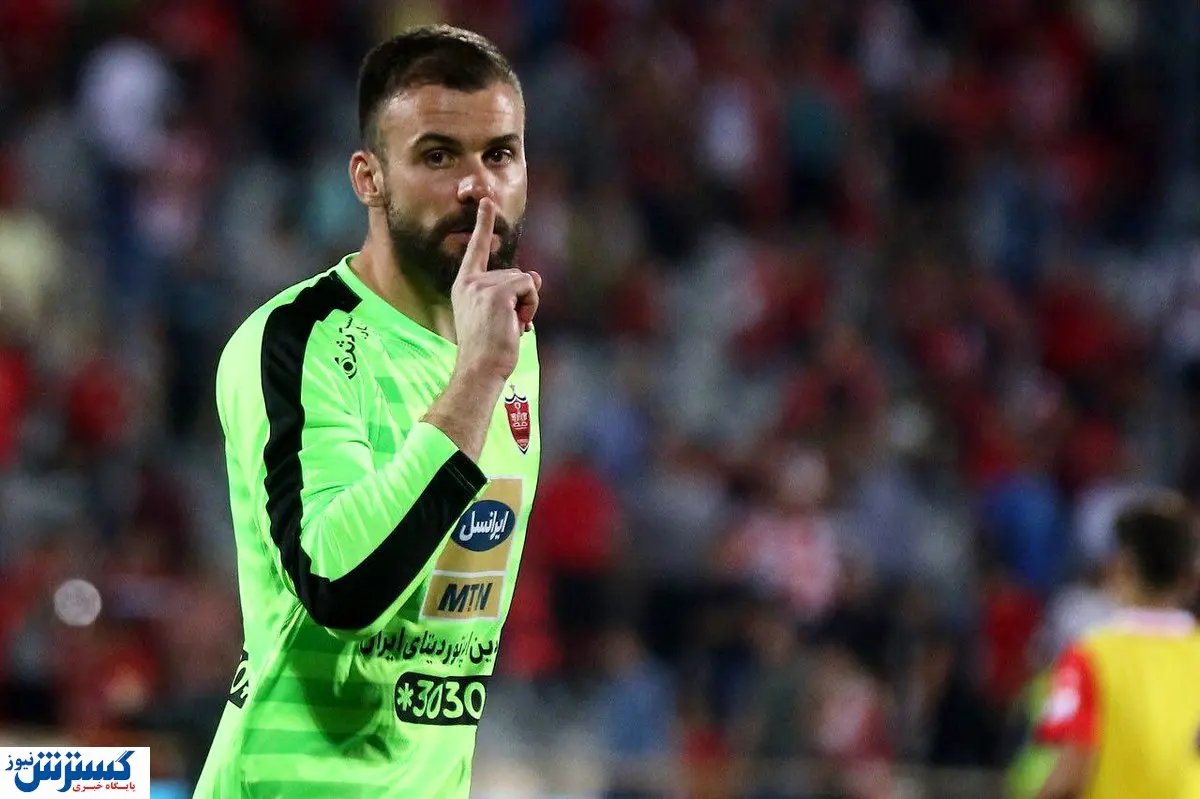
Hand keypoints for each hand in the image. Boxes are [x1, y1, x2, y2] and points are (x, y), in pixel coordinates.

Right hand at [450, 198, 540, 380]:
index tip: (486, 201)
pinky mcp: (498, 292)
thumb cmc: (488, 348)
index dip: (482, 225)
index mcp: (465, 286)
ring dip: (527, 304)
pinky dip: (531, 305)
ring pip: (525, 280)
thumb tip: (536, 276)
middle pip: (514, 273)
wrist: (480, 367)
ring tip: (511, 326)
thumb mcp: (500, 315)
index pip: (475, 250)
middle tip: (508, 325)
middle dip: (521, 299)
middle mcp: (471, 282)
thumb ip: (513, 293)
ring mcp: (483, 286)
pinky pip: (529, 286)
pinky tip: (518, 323)